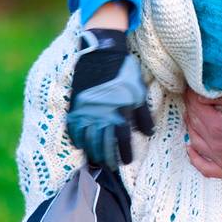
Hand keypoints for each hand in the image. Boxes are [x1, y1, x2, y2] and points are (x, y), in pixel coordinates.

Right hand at [67, 29, 152, 167]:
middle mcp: (101, 116)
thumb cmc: (124, 73)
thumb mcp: (138, 92)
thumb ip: (142, 115)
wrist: (101, 54)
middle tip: (111, 167)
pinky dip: (78, 140)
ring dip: (93, 153)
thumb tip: (148, 134)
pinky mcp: (74, 107)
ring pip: (87, 141)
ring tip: (97, 161)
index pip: (122, 141)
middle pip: (103, 145)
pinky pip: (73, 130)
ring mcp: (85, 113)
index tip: (127, 162)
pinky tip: (82, 146)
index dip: (125, 153)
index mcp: (119, 113)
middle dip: (108, 158)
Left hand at [185, 91, 221, 180]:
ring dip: (190, 128)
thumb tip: (202, 96)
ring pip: (194, 141)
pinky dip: (193, 156)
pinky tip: (190, 148)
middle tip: (190, 100)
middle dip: (190, 109)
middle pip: (193, 122)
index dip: (191, 96)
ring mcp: (217, 158)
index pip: (195, 106)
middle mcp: (212, 142)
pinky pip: (202, 165)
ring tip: (190, 118)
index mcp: (216, 124)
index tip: (190, 89)